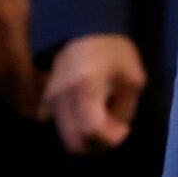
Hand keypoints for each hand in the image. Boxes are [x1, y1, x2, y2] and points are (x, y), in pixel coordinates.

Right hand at [0, 0, 39, 117]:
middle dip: (19, 99)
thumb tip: (59, 55)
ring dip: (4, 93)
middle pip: (2, 79)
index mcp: (11, 22)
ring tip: (22, 103)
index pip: (21, 69)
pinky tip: (5, 85)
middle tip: (37, 112)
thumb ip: (45, 26)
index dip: (33, 90)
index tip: (49, 101)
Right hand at [42, 33, 145, 154]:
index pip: (92, 131)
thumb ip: (125, 111)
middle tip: (115, 131)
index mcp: (85, 88)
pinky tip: (89, 117)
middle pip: (74, 143)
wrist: (86, 31)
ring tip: (104, 123)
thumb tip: (115, 133)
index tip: (124, 129)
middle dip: (99, 146)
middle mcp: (60, 98)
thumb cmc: (115, 52)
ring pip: (65, 139)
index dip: (111, 139)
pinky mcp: (44, 102)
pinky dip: (75, 131)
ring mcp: (48, 101)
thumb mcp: (133, 79)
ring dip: (87, 140)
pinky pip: (58, 128)